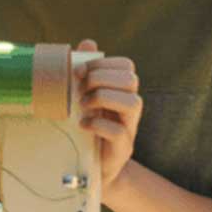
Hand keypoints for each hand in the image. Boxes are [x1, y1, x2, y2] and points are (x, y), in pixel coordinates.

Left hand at [74, 40, 142, 194]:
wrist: (91, 169)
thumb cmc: (88, 127)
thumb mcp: (83, 97)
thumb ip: (86, 71)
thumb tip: (88, 43)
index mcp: (122, 91)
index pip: (125, 65)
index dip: (102, 63)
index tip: (77, 72)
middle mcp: (130, 108)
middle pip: (131, 80)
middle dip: (101, 78)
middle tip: (79, 90)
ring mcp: (130, 128)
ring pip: (133, 103)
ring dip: (102, 99)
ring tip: (82, 106)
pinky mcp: (123, 150)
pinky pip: (119, 132)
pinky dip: (97, 124)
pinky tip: (83, 125)